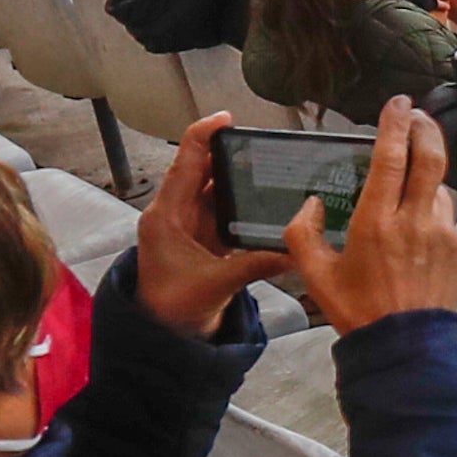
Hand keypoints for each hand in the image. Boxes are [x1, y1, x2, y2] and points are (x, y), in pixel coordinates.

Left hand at [134, 115, 286, 335]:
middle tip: (261, 143)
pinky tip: (260, 198)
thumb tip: (294, 250)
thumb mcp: (217, 283)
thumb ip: (257, 263)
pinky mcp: (201, 240)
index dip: (204, 134)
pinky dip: (239, 202)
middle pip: (201, 169)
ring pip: (213, 189)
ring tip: (267, 165)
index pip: (185, 161)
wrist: (163, 337)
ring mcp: (187, 226)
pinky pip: (221, 210)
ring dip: (236, 178)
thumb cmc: (173, 309)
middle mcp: (174, 214)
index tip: (228, 119)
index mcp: (167, 215)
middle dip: (228, 153)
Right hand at [284, 97, 456, 328]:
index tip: (397, 104)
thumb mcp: (315, 275)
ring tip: (409, 186)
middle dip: (425, 128)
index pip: (391, 158)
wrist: (407, 348)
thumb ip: (302, 233)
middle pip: (430, 157)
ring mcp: (443, 235)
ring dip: (426, 178)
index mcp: (376, 222)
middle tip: (417, 116)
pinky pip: (447, 218)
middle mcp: (414, 222)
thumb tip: (311, 204)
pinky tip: (418, 230)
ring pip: (438, 189)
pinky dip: (432, 212)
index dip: (395, 124)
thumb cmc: (359, 311)